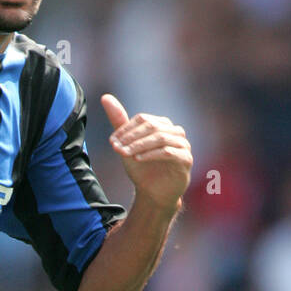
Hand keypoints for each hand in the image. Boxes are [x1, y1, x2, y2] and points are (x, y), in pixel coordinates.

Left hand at [102, 94, 191, 212]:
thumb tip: (105, 97)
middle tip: (116, 148)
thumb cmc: (142, 167)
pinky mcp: (185, 159)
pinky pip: (168, 152)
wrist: (153, 193)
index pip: (143, 119)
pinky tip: (138, 159)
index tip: (112, 142)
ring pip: (160, 138)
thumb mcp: (127, 144)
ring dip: (139, 146)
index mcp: (162, 124)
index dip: (126, 129)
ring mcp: (182, 144)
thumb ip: (119, 122)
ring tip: (125, 154)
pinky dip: (151, 154)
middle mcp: (175, 132)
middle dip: (132, 137)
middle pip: (152, 127)